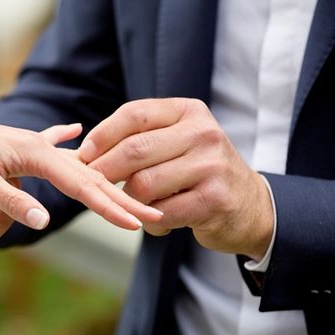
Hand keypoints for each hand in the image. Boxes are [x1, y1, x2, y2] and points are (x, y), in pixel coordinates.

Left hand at [0, 112, 162, 253]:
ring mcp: (29, 148)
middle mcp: (36, 147)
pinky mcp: (18, 151)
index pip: (80, 184)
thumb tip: (43, 219)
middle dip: (121, 197)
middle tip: (154, 214)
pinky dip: (68, 144)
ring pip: (77, 167)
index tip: (135, 223)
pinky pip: (53, 151)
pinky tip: (75, 130)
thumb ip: (11, 199)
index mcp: (31, 152)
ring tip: (131, 195)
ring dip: (106, 182)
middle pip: (88, 176)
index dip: (109, 206)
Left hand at [78, 98, 272, 260]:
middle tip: (90, 183)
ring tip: (133, 205)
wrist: (250, 206)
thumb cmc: (200, 170)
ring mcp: (211, 166)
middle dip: (104, 169)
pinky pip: (160, 213)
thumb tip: (88, 151)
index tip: (84, 153)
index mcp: (189, 112)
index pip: (134, 114)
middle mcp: (203, 133)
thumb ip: (143, 138)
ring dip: (128, 200)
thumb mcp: (179, 141)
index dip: (103, 134)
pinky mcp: (213, 200)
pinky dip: (150, 223)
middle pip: (135, 150)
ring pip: (143, 184)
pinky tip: (156, 223)